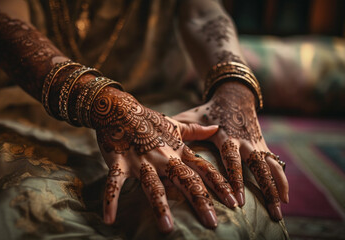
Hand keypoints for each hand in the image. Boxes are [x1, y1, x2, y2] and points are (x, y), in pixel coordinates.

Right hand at [91, 87, 237, 232]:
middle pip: (185, 180)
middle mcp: (163, 158)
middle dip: (200, 200)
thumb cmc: (147, 120)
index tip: (235, 203)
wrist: (118, 108)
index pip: (203, 169)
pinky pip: (114, 183)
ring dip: (159, 206)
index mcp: (177, 151)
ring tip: (167, 228)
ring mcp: (140, 161)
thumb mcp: (174, 125)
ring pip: (152, 185)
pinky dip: (110, 200)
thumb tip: (216, 128)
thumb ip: (195, 131)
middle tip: (212, 223)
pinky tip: (109, 219)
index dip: (220, 185)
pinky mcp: (119, 163)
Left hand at [173, 82, 288, 220]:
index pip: (231, 160)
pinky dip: (281, 180)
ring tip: (279, 211)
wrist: (234, 94)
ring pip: (270, 168)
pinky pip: (275, 164)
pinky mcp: (263, 145)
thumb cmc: (207, 109)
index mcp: (225, 136)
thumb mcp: (192, 116)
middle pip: (257, 167)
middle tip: (268, 212)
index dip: (235, 180)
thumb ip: (180, 129)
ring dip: (276, 189)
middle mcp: (244, 140)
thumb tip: (157, 138)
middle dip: (263, 190)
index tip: (237, 201)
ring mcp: (256, 143)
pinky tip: (284, 199)